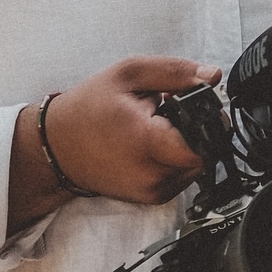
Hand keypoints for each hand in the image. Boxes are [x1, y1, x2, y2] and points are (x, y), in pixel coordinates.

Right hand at [8, 57, 221, 230]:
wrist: (58, 146)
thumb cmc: (89, 108)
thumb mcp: (130, 73)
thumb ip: (176, 72)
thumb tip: (213, 75)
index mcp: (147, 141)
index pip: (204, 143)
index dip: (209, 121)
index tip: (196, 105)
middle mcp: (151, 174)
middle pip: (204, 153)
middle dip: (196, 130)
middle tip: (171, 112)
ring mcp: (151, 191)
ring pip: (195, 166)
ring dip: (186, 144)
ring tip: (158, 126)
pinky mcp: (150, 199)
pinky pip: (181, 176)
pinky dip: (175, 158)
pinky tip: (153, 143)